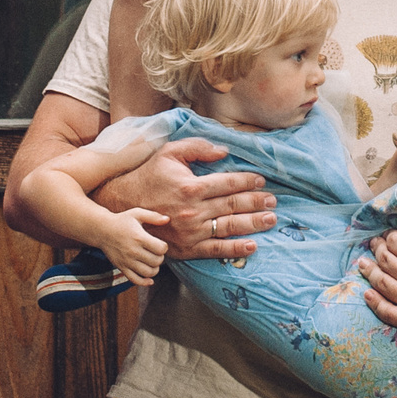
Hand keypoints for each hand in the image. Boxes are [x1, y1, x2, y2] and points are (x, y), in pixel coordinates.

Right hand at [94, 137, 275, 260]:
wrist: (123, 206)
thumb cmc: (148, 176)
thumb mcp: (169, 153)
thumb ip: (198, 148)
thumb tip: (224, 152)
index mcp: (192, 187)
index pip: (229, 183)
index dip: (248, 181)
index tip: (261, 180)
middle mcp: (194, 211)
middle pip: (234, 206)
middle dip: (257, 202)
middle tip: (273, 201)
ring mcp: (192, 232)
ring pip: (230, 227)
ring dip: (254, 223)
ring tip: (270, 219)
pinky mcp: (187, 248)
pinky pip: (216, 250)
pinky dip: (236, 248)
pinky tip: (252, 245)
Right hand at [95, 208, 171, 284]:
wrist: (101, 230)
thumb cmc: (121, 221)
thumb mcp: (137, 214)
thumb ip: (153, 216)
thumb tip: (168, 219)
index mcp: (139, 237)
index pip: (161, 249)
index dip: (164, 247)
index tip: (160, 244)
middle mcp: (133, 251)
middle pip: (156, 261)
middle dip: (160, 257)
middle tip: (156, 252)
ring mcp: (127, 261)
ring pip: (148, 272)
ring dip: (155, 269)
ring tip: (152, 262)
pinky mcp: (121, 267)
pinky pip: (135, 280)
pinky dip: (145, 282)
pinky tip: (149, 279)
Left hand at [357, 212, 396, 334]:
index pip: (394, 243)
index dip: (388, 236)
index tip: (388, 235)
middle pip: (385, 262)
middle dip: (377, 250)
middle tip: (375, 245)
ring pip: (382, 284)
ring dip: (369, 271)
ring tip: (363, 263)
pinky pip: (389, 313)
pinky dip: (375, 303)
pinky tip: (367, 293)